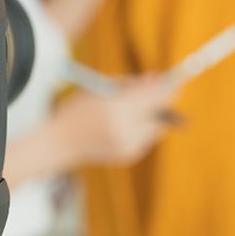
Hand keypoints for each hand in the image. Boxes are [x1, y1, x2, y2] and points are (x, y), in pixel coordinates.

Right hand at [51, 75, 177, 167]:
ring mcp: (128, 146)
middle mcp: (124, 130)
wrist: (58, 144)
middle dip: (163, 100)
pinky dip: (143, 127)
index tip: (175, 80)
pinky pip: (147, 137)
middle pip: (160, 112)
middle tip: (163, 89)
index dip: (168, 87)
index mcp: (114, 109)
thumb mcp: (101, 88)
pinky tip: (128, 123)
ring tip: (134, 107)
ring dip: (153, 114)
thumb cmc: (78, 110)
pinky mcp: (129, 156)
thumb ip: (131, 84)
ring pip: (157, 125)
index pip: (153, 96)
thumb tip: (158, 79)